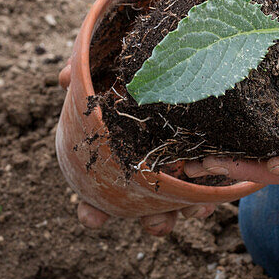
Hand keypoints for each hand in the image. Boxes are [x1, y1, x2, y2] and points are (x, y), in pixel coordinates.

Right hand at [61, 61, 217, 235]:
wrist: (182, 55)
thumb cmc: (135, 66)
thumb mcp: (108, 64)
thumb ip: (84, 71)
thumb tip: (64, 79)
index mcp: (117, 155)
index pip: (100, 193)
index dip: (93, 210)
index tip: (92, 217)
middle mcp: (147, 170)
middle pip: (148, 208)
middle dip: (152, 221)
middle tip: (156, 223)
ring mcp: (178, 170)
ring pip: (181, 203)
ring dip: (189, 209)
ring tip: (195, 208)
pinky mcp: (209, 161)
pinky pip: (211, 187)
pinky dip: (212, 195)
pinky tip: (214, 194)